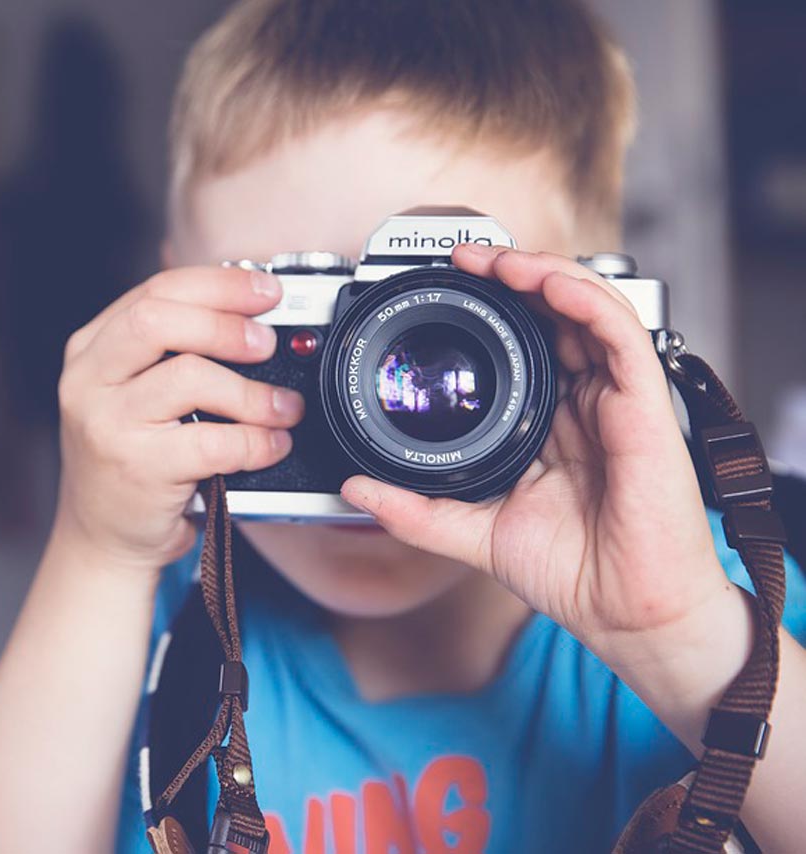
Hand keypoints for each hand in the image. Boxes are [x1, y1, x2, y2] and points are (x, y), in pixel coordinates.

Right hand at [53, 266, 303, 572]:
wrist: (101, 538)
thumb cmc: (129, 460)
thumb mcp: (133, 393)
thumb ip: (172, 352)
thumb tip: (250, 315)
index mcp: (92, 349)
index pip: (155, 291)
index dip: (218, 284)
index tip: (264, 290)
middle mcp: (90, 381)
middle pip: (158, 320)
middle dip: (226, 323)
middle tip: (267, 343)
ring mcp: (108, 425)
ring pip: (189, 377)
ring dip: (251, 391)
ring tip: (281, 406)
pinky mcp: (138, 468)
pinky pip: (211, 441)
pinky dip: (254, 440)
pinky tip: (271, 445)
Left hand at [340, 245, 726, 649]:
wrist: (624, 613)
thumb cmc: (571, 572)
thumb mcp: (473, 532)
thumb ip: (415, 509)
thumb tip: (356, 487)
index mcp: (551, 420)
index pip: (526, 341)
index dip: (491, 307)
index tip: (445, 286)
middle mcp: (585, 400)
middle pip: (554, 312)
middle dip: (510, 274)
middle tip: (463, 258)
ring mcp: (616, 398)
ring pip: (587, 307)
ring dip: (542, 272)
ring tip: (494, 260)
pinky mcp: (645, 405)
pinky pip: (620, 334)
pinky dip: (584, 299)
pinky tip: (547, 283)